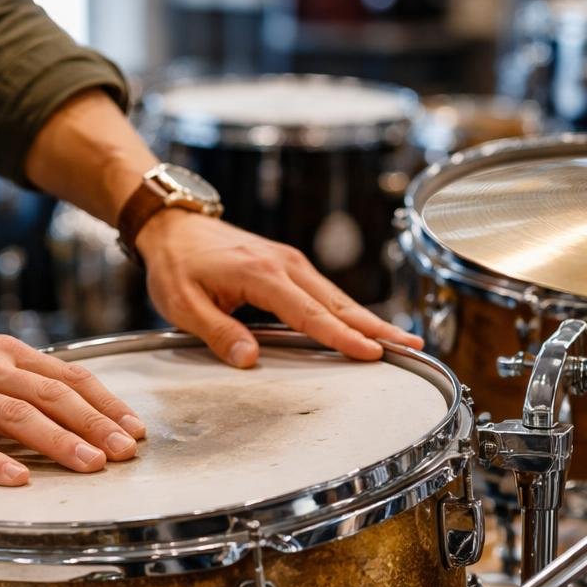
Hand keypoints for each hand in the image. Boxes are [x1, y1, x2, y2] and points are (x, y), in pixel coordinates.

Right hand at [0, 330, 145, 484]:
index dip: (106, 403)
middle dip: (96, 425)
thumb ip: (19, 377)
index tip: (135, 428)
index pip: (69, 377)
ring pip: (17, 417)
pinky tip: (18, 481)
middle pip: (52, 396)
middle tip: (126, 452)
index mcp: (4, 354)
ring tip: (90, 465)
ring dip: (59, 442)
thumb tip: (68, 399)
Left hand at [136, 211, 423, 366]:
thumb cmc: (175, 266)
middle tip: (414, 348)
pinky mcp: (289, 265)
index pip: (308, 313)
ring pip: (337, 297)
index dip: (341, 336)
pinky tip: (369, 328)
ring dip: (371, 320)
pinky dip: (350, 311)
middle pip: (337, 303)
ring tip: (405, 342)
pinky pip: (326, 293)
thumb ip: (217, 333)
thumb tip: (249, 360)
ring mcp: (290, 262)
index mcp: (259, 274)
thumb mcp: (183, 304)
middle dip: (377, 327)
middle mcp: (283, 264)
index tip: (372, 353)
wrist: (173, 225)